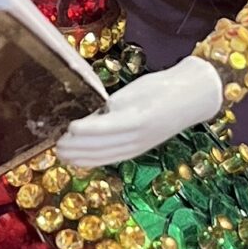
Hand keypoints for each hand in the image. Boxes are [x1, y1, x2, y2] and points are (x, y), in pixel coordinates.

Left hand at [54, 57, 223, 166]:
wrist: (191, 98)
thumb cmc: (162, 87)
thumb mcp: (135, 91)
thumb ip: (112, 106)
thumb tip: (89, 116)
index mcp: (136, 118)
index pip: (104, 128)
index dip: (84, 130)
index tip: (68, 128)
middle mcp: (137, 138)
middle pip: (100, 146)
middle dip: (75, 147)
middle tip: (56, 143)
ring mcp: (138, 146)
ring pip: (103, 156)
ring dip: (80, 157)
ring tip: (61, 154)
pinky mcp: (138, 150)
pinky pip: (112, 158)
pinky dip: (93, 160)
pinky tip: (79, 160)